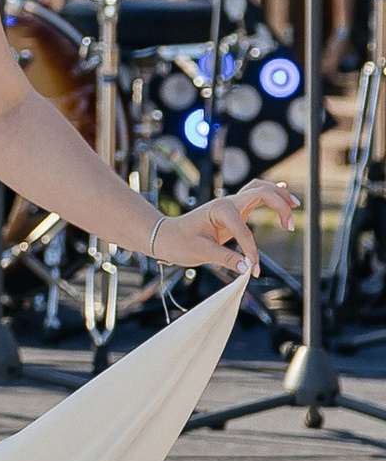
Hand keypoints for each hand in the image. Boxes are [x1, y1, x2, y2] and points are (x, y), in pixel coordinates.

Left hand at [153, 175, 294, 282]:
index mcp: (218, 210)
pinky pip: (254, 197)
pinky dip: (270, 194)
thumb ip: (224, 259)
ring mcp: (230, 204)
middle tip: (290, 226)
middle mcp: (226, 203)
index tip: (253, 270)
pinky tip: (284, 193)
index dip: (251, 251)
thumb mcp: (200, 252)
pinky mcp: (233, 211)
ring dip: (278, 195)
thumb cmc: (179, 242)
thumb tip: (246, 267)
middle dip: (278, 206)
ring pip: (259, 190)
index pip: (243, 231)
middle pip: (259, 193)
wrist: (165, 236)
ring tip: (294, 205)